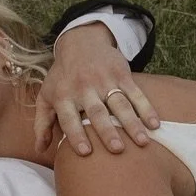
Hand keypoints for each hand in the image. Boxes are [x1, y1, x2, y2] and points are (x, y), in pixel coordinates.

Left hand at [35, 23, 159, 155]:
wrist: (80, 42)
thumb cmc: (62, 77)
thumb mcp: (46, 96)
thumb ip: (42, 123)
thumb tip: (40, 150)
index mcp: (64, 96)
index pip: (69, 119)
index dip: (76, 134)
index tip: (85, 152)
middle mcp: (84, 89)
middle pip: (97, 112)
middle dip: (107, 130)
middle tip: (117, 149)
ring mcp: (105, 81)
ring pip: (120, 104)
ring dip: (132, 123)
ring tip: (142, 141)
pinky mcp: (122, 74)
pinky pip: (136, 93)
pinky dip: (146, 108)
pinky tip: (155, 124)